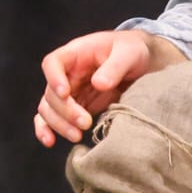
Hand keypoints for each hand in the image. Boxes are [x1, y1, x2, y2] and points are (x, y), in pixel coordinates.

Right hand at [35, 30, 165, 145]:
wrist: (143, 62)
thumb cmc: (133, 51)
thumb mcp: (129, 53)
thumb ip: (115, 67)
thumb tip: (99, 84)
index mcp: (77, 54)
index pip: (53, 62)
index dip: (53, 78)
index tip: (65, 94)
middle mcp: (67, 73)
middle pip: (51, 92)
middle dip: (65, 111)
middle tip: (85, 123)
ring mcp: (70, 91)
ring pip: (49, 108)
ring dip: (59, 124)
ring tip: (77, 136)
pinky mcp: (75, 107)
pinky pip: (53, 118)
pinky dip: (48, 129)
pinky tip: (51, 141)